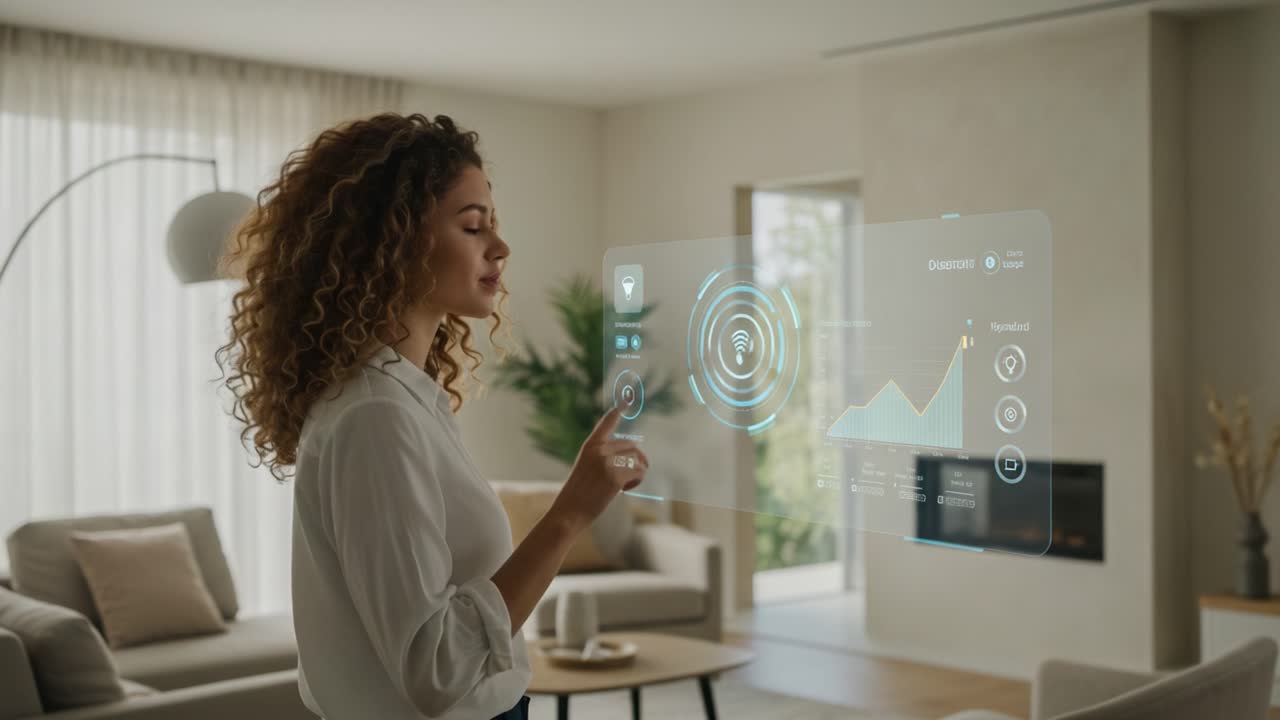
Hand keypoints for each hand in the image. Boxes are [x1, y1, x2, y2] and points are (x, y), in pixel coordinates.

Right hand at [548, 407, 648, 533]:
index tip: (628, 397)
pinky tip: (623, 491)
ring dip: (636, 472)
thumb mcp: (586, 467)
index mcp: (590, 445)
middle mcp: (599, 449)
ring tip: (623, 486)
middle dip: (636, 460)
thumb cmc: (578, 494)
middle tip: (627, 478)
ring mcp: (606, 461)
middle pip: (631, 445)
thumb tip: (632, 454)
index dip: (619, 409)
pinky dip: (636, 482)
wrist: (567, 513)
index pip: (607, 422)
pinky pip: (639, 472)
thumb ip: (603, 456)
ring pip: (638, 458)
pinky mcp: (615, 475)